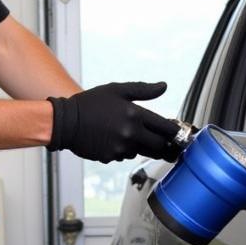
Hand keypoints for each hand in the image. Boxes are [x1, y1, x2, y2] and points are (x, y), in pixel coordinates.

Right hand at [47, 82, 178, 162]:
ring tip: (128, 135)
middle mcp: (131, 134)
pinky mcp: (111, 158)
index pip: (166, 128)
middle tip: (167, 145)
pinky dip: (123, 150)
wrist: (65, 121)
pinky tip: (112, 140)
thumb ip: (143, 90)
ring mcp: (121, 148)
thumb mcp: (117, 90)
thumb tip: (164, 86)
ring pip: (142, 152)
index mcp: (135, 115)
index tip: (179, 135)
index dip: (176, 133)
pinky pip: (124, 156)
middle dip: (164, 146)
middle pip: (159, 146)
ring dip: (141, 147)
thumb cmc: (91, 103)